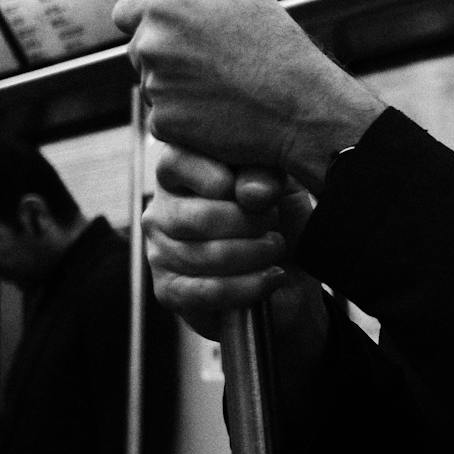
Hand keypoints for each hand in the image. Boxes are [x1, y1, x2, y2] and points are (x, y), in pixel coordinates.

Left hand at [114, 0, 384, 188]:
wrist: (300, 106)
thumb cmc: (280, 49)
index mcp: (166, 4)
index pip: (125, 11)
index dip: (144, 20)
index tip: (161, 29)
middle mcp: (152, 43)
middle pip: (138, 49)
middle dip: (165, 55)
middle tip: (207, 62)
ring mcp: (155, 85)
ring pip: (153, 84)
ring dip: (176, 86)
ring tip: (222, 87)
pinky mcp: (162, 122)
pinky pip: (164, 116)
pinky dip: (185, 117)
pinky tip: (219, 110)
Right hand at [145, 146, 328, 363]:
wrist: (293, 269)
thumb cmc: (280, 216)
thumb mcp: (281, 184)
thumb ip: (265, 176)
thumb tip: (251, 194)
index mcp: (181, 173)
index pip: (174, 161)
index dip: (211, 174)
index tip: (246, 188)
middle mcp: (161, 210)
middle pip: (193, 218)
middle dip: (247, 223)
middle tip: (273, 222)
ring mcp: (160, 252)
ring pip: (199, 256)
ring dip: (253, 254)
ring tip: (276, 247)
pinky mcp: (169, 291)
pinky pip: (202, 292)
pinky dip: (246, 287)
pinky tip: (270, 277)